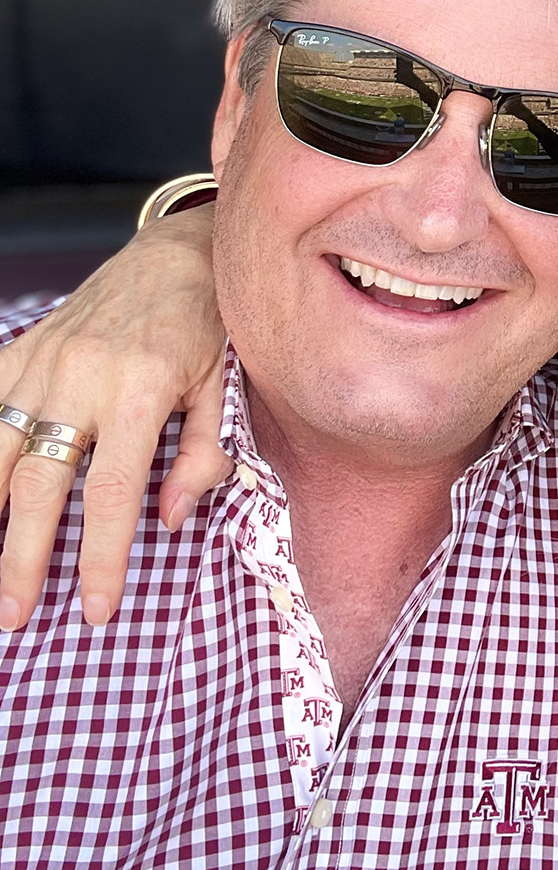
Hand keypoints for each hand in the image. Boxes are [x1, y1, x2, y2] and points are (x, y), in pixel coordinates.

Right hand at [0, 205, 230, 628]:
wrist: (176, 253)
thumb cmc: (210, 323)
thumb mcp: (226, 386)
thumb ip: (204, 454)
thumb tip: (170, 519)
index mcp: (143, 389)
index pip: (114, 492)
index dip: (102, 556)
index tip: (97, 609)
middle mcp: (84, 377)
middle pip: (42, 486)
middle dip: (25, 558)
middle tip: (16, 615)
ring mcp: (45, 362)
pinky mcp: (24, 350)